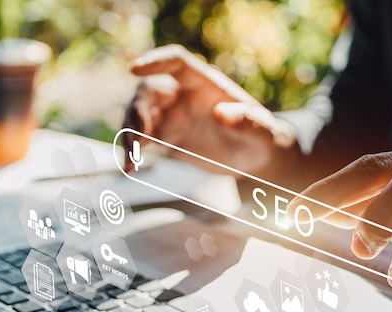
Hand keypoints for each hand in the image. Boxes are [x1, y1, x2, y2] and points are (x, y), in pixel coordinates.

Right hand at [123, 45, 296, 174]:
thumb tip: (222, 114)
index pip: (176, 63)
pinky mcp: (167, 138)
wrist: (255, 158)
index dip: (155, 62)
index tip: (135, 69)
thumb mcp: (262, 131)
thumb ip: (246, 121)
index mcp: (204, 83)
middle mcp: (183, 95)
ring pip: (139, 116)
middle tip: (138, 137)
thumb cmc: (262, 136)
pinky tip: (130, 168)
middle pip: (149, 92)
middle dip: (138, 111)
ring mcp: (172, 116)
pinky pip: (143, 141)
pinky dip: (134, 153)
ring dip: (130, 135)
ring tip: (131, 160)